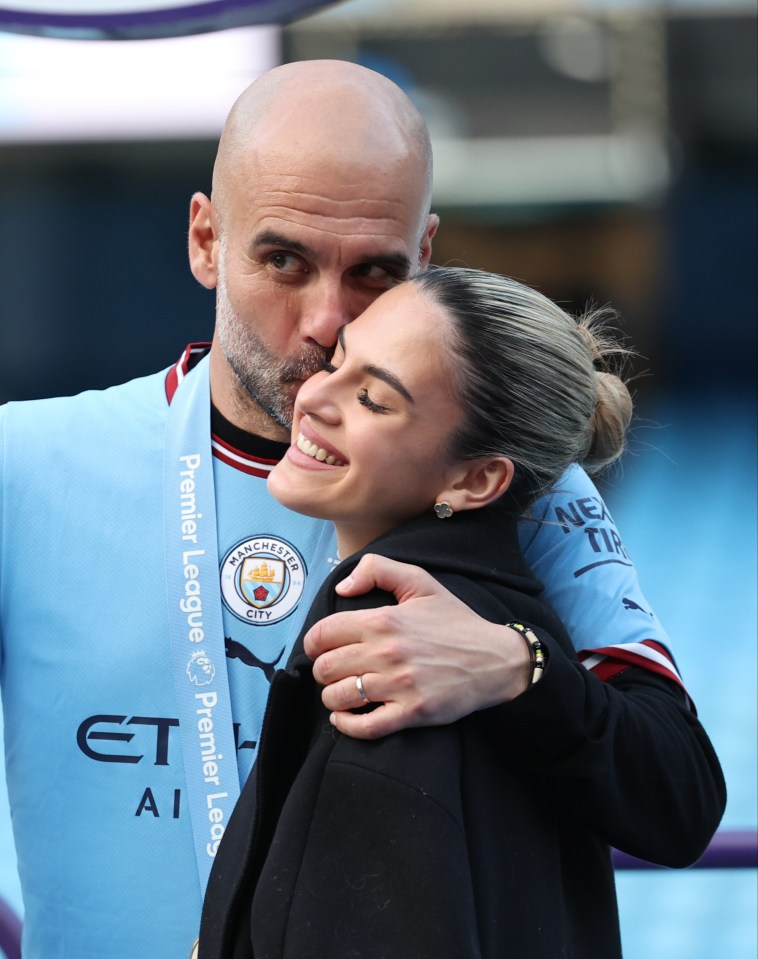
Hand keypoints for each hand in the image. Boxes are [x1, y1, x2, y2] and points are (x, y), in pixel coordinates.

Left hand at [303, 554, 531, 739]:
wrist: (496, 659)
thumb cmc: (456, 621)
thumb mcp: (421, 582)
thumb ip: (377, 569)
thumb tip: (341, 588)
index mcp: (384, 620)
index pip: (323, 634)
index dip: (313, 643)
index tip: (320, 648)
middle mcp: (388, 653)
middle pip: (326, 668)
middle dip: (322, 670)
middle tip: (335, 670)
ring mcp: (400, 686)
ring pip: (339, 697)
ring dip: (332, 696)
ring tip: (342, 691)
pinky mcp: (412, 713)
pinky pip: (365, 727)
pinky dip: (346, 724)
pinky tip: (345, 716)